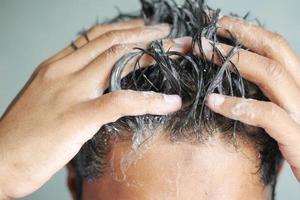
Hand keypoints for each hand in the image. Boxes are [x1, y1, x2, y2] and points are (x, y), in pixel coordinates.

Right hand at [0, 20, 185, 198]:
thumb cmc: (22, 134)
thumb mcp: (44, 98)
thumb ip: (68, 86)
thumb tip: (94, 84)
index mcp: (55, 66)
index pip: (94, 36)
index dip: (124, 29)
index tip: (144, 28)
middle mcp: (63, 71)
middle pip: (112, 41)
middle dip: (144, 33)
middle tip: (168, 32)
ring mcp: (70, 91)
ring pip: (119, 59)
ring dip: (153, 54)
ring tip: (177, 50)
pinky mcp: (77, 117)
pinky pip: (121, 102)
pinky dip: (150, 101)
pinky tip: (170, 102)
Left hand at [205, 16, 299, 181]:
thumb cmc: (294, 147)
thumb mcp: (280, 116)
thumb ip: (264, 98)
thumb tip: (232, 84)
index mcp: (299, 86)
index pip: (275, 48)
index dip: (247, 31)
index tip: (219, 22)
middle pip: (275, 50)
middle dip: (239, 34)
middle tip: (207, 28)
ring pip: (271, 74)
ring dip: (232, 60)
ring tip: (201, 52)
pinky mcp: (299, 138)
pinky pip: (267, 115)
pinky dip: (238, 106)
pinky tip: (212, 102)